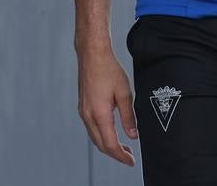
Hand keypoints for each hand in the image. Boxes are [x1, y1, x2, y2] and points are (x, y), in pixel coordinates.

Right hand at [76, 45, 137, 165]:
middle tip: (129, 157)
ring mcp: (83, 111)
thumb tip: (133, 135)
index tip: (131, 161)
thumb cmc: (108, 69)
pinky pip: (91, 128)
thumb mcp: (125, 93)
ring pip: (95, 137)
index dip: (121, 156)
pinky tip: (111, 133)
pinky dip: (102, 136)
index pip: (110, 144)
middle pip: (101, 144)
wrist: (92, 55)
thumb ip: (129, 117)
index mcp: (99, 114)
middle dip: (115, 154)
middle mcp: (88, 116)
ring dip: (108, 145)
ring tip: (123, 147)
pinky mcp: (83, 107)